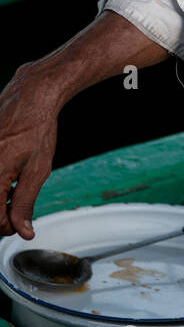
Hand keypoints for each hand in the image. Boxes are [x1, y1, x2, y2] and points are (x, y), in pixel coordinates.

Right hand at [0, 62, 63, 238]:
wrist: (31, 96)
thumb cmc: (37, 128)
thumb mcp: (37, 170)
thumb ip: (25, 203)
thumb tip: (23, 231)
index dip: (8, 226)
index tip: (19, 224)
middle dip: (1, 212)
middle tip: (16, 209)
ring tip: (14, 186)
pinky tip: (7, 173)